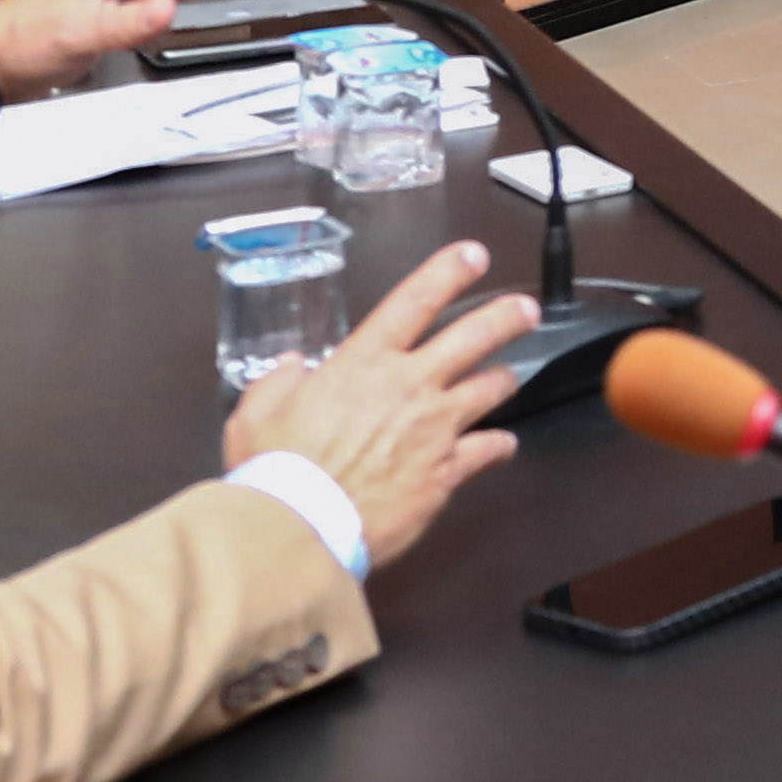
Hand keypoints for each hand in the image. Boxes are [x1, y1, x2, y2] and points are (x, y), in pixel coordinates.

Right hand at [218, 240, 534, 565]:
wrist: (303, 526)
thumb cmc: (276, 469)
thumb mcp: (255, 414)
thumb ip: (276, 383)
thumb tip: (292, 366)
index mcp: (363, 362)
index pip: (413, 301)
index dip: (447, 272)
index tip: (473, 255)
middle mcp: (408, 385)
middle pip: (473, 336)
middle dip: (505, 316)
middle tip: (526, 309)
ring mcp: (435, 427)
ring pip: (491, 388)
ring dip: (503, 380)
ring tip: (508, 377)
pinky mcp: (448, 470)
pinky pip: (490, 449)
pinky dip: (500, 446)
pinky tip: (503, 445)